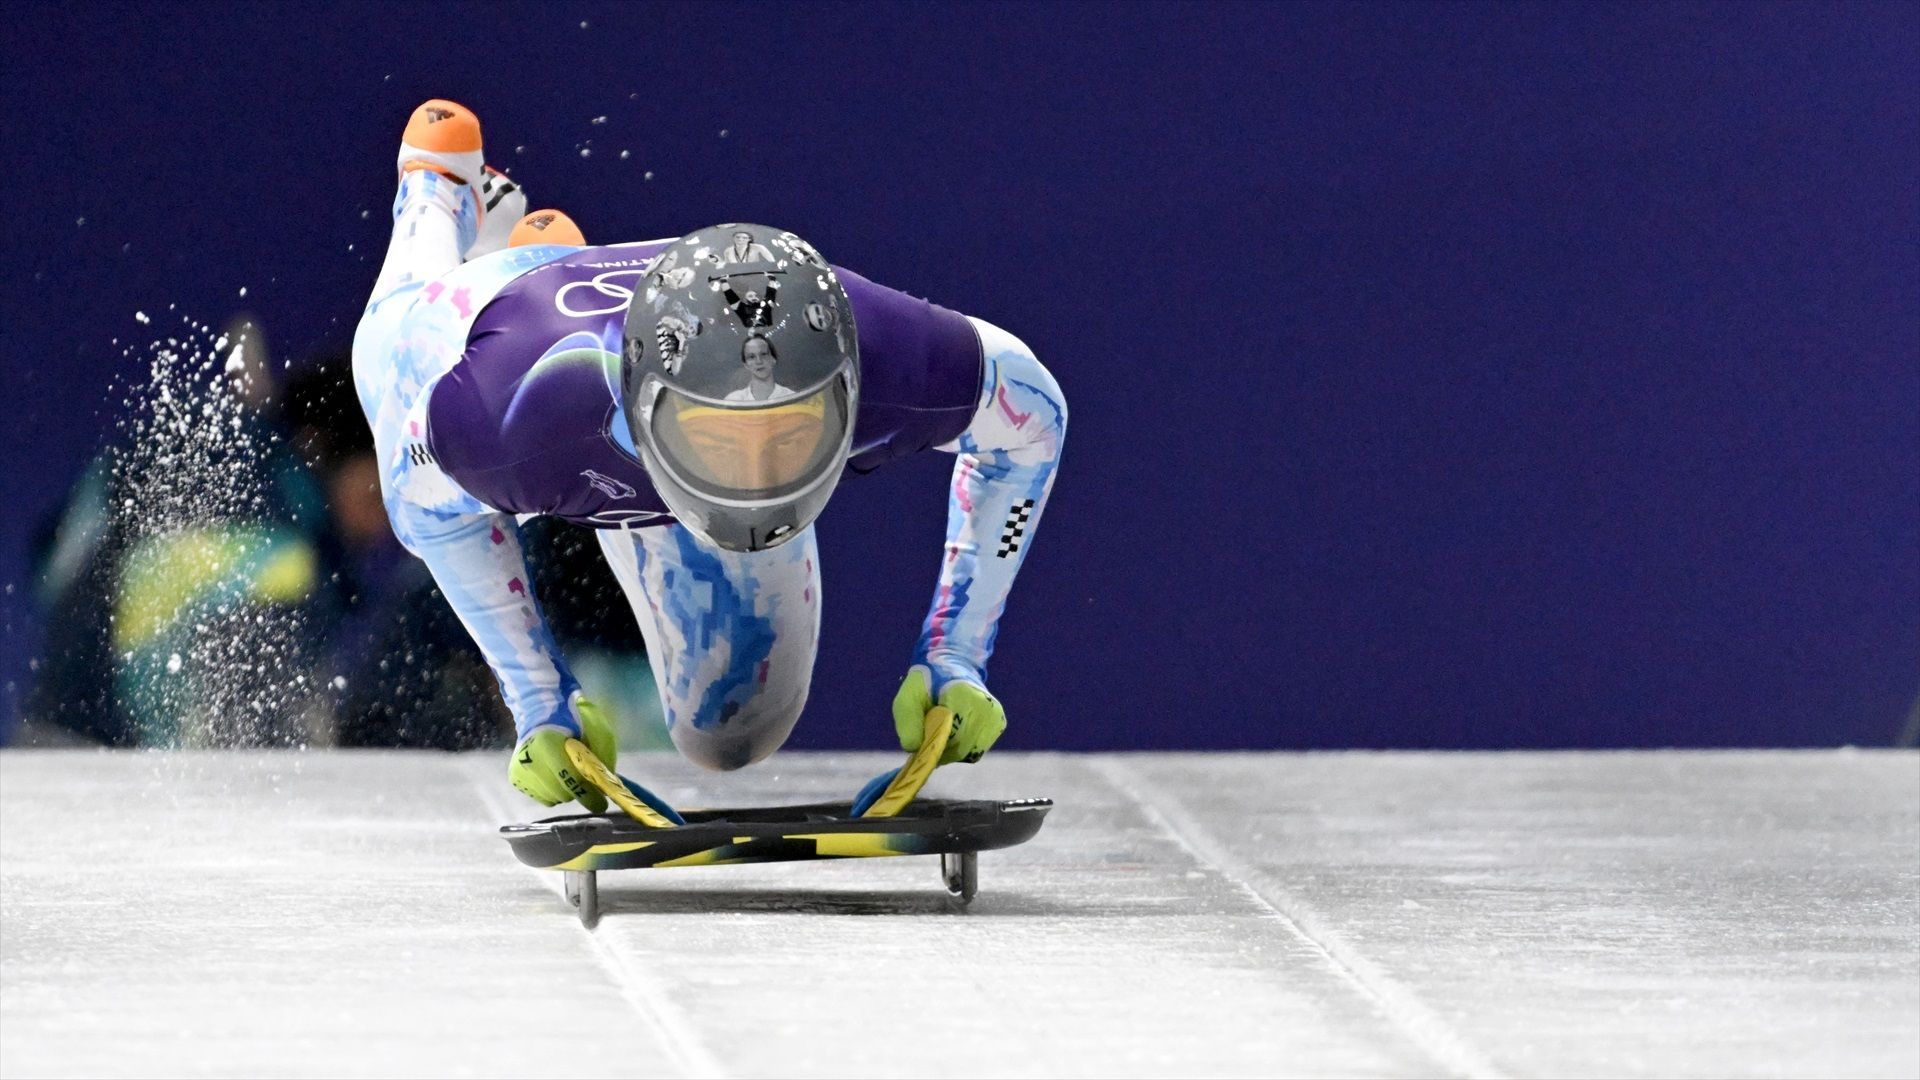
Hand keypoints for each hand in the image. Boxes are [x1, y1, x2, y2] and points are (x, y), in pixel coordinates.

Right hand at [508, 692, 617, 810]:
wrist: (540, 715)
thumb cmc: (572, 723)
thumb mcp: (595, 731)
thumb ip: (602, 757)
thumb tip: (604, 787)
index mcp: (548, 746)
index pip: (572, 781)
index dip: (590, 796)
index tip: (601, 805)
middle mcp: (530, 761)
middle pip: (562, 794)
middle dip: (578, 793)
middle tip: (586, 786)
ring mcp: (520, 771)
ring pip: (551, 799)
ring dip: (564, 793)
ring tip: (567, 775)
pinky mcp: (515, 777)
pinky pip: (541, 797)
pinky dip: (552, 791)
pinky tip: (553, 775)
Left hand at [892, 665, 1005, 764]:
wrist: (949, 667)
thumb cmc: (925, 686)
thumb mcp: (907, 699)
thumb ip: (907, 722)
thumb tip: (915, 748)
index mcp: (964, 696)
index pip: (949, 739)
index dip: (934, 746)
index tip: (921, 743)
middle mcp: (985, 706)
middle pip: (960, 749)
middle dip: (942, 749)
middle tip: (929, 738)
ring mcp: (995, 716)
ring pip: (969, 753)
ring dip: (952, 750)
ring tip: (941, 732)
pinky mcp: (998, 724)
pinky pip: (976, 750)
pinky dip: (963, 748)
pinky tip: (954, 732)